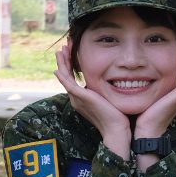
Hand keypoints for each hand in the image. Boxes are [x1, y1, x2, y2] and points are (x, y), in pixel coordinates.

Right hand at [54, 42, 132, 157]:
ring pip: (65, 78)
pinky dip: (63, 76)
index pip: (72, 78)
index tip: (71, 52)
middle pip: (66, 76)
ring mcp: (77, 99)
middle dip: (65, 60)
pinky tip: (58, 68)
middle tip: (64, 47)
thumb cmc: (116, 116)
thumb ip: (103, 91)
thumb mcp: (107, 99)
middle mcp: (76, 99)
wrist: (116, 130)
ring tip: (62, 50)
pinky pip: (68, 84)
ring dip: (63, 63)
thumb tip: (110, 82)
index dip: (70, 64)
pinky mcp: (81, 98)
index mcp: (81, 99)